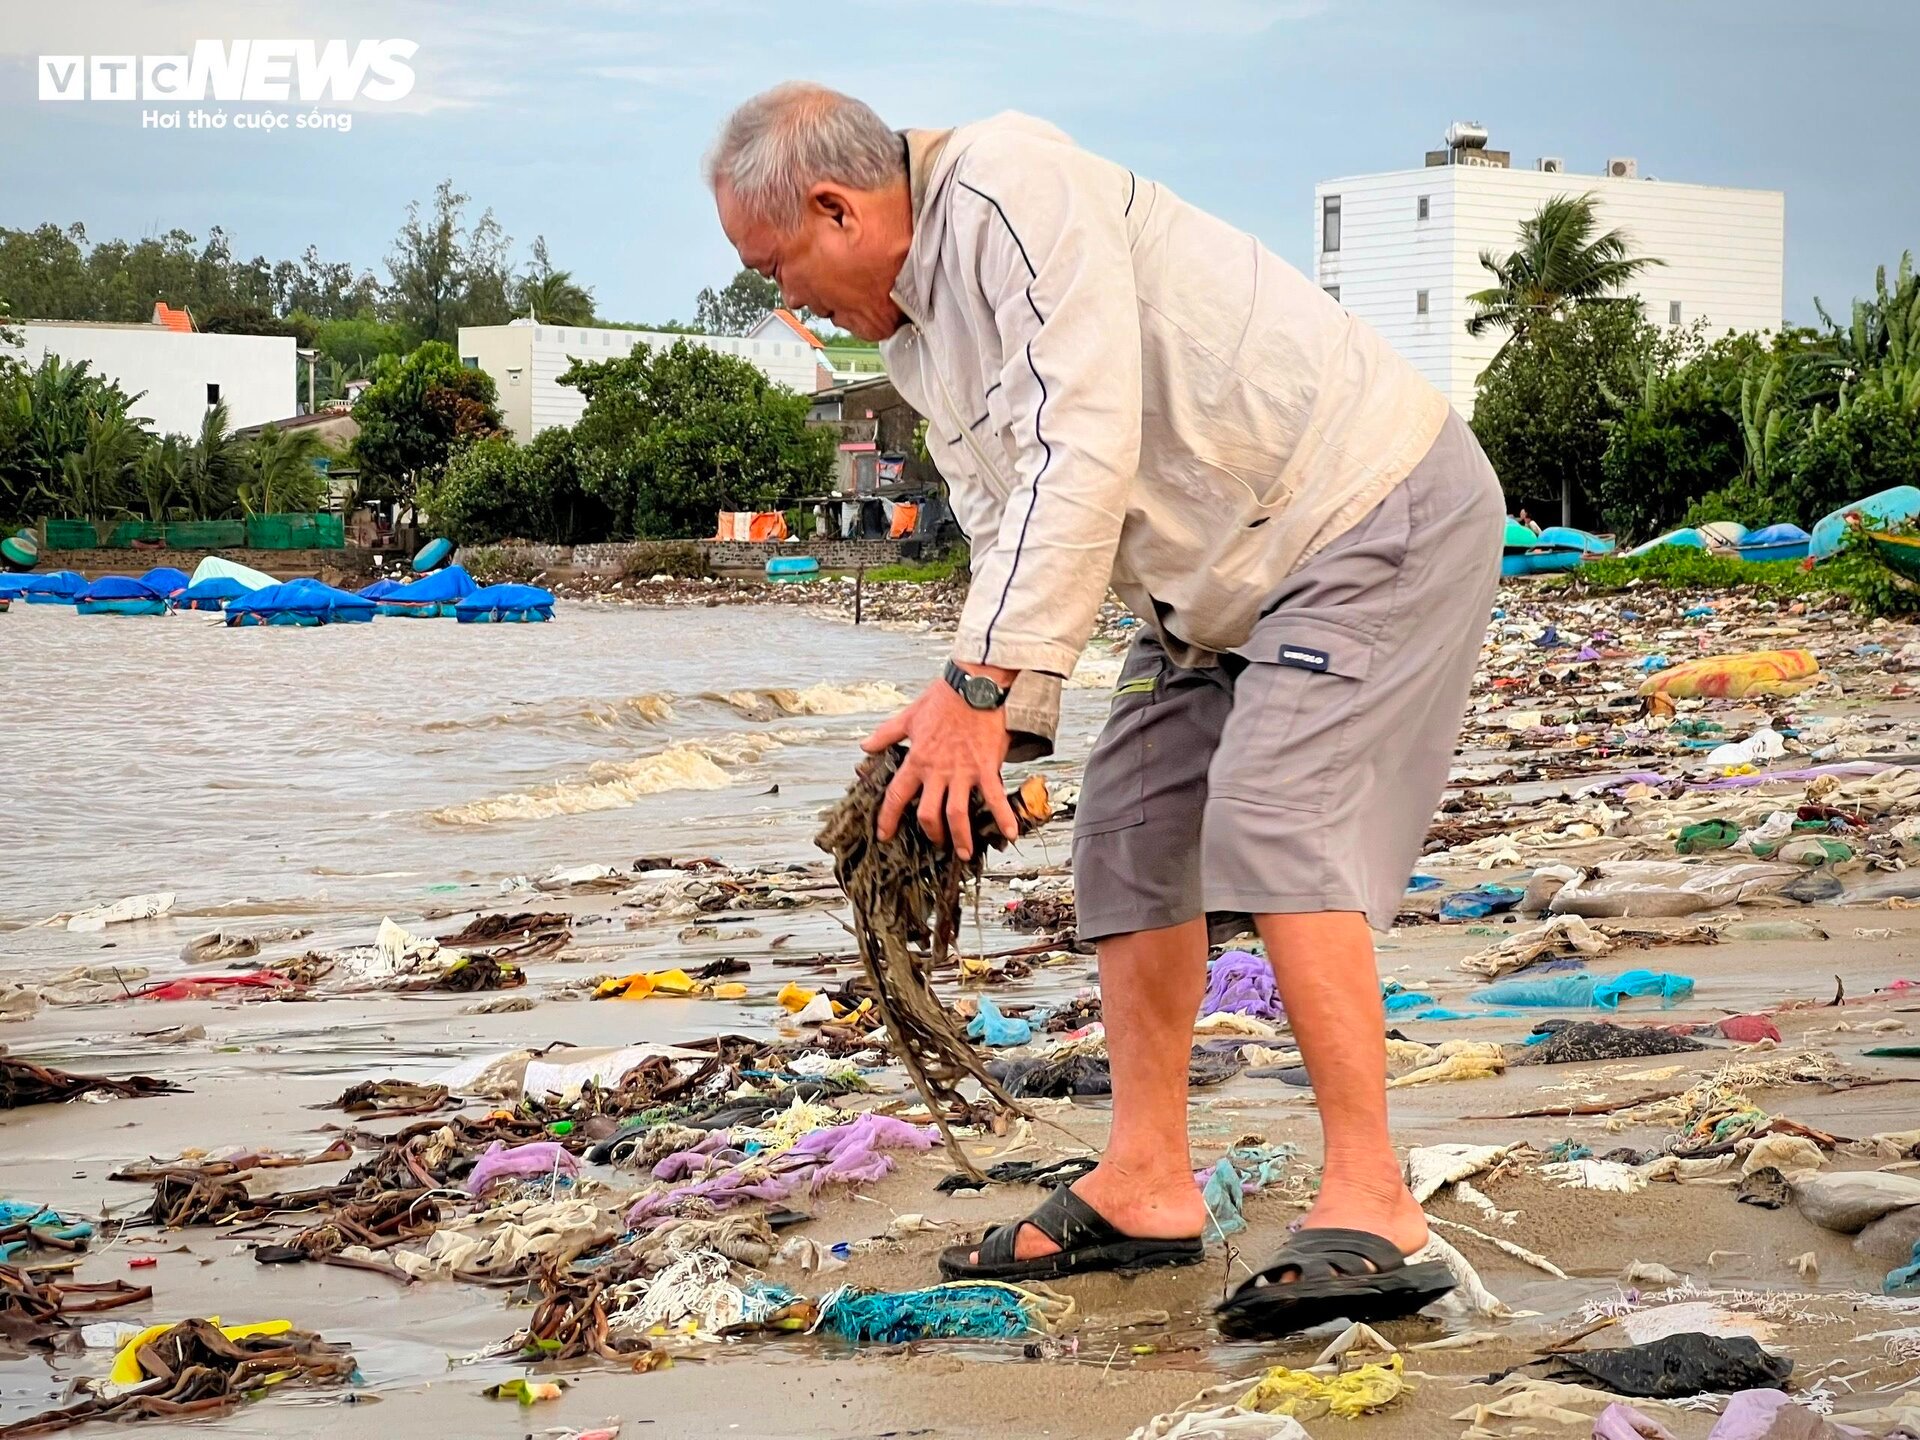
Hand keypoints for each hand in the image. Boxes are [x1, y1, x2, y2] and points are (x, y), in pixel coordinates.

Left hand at [861, 674, 1018, 860]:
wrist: (974, 685)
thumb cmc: (943, 698)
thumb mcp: (909, 716)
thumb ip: (887, 734)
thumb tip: (865, 746)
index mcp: (917, 759)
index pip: (897, 795)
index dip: (888, 818)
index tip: (884, 834)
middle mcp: (938, 770)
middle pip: (929, 813)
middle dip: (931, 833)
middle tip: (936, 842)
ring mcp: (963, 771)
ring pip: (957, 813)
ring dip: (960, 836)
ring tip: (964, 852)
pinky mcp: (986, 767)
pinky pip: (994, 797)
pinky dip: (1003, 817)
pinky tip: (1010, 834)